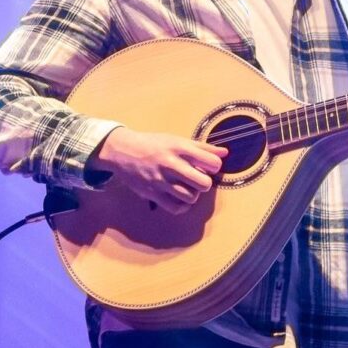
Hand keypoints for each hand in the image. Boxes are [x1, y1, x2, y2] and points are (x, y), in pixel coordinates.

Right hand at [86, 126, 227, 214]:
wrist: (123, 152)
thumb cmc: (154, 144)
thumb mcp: (177, 140)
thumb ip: (202, 147)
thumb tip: (225, 153)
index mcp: (179, 148)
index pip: (212, 163)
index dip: (215, 166)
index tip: (208, 166)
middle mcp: (171, 164)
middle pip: (203, 183)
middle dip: (205, 183)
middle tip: (199, 179)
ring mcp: (161, 181)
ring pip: (191, 197)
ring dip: (193, 194)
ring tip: (188, 187)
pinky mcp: (152, 194)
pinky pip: (176, 208)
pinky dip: (182, 205)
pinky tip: (180, 198)